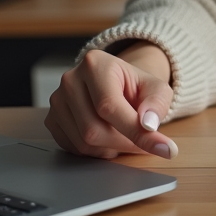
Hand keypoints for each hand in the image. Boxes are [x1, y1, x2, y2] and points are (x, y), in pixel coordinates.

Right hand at [44, 41, 177, 159]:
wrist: (116, 85)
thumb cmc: (136, 87)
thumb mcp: (156, 89)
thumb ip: (158, 104)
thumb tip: (148, 124)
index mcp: (95, 64)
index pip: (110, 107)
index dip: (136, 132)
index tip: (163, 148)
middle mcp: (70, 80)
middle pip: (93, 129)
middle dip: (124, 143)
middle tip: (144, 142)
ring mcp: (57, 101)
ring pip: (83, 142)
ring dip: (111, 148)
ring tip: (126, 135)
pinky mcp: (52, 120)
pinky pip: (73, 148)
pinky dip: (96, 151)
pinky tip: (109, 138)